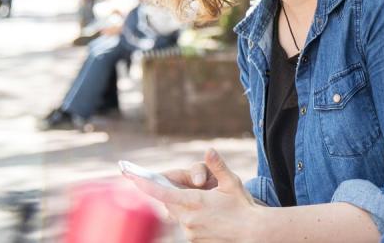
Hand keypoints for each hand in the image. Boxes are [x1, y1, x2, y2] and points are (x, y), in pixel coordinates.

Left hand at [123, 148, 263, 241]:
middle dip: (171, 193)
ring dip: (183, 206)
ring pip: (176, 214)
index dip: (144, 184)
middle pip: (168, 202)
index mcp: (195, 202)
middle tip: (185, 186)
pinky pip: (185, 225)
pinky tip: (208, 216)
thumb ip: (218, 166)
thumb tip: (209, 150)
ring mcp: (189, 232)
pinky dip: (190, 218)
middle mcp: (188, 218)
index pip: (162, 192)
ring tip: (205, 204)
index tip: (131, 176)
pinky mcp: (193, 241)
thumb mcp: (232, 183)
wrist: (253, 234)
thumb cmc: (243, 207)